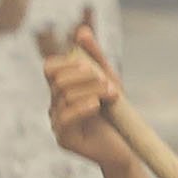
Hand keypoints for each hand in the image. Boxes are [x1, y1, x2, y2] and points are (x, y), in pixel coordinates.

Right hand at [39, 20, 127, 167]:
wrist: (127, 147)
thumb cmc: (116, 114)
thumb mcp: (109, 81)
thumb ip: (95, 57)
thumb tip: (81, 30)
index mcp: (62, 90)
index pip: (50, 68)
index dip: (66, 62)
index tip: (89, 65)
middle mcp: (55, 105)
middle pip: (58, 80)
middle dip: (85, 76)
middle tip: (108, 83)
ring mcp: (57, 123)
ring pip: (64, 96)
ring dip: (92, 90)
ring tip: (112, 95)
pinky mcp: (64, 139)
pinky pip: (65, 117)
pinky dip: (82, 107)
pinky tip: (97, 106)